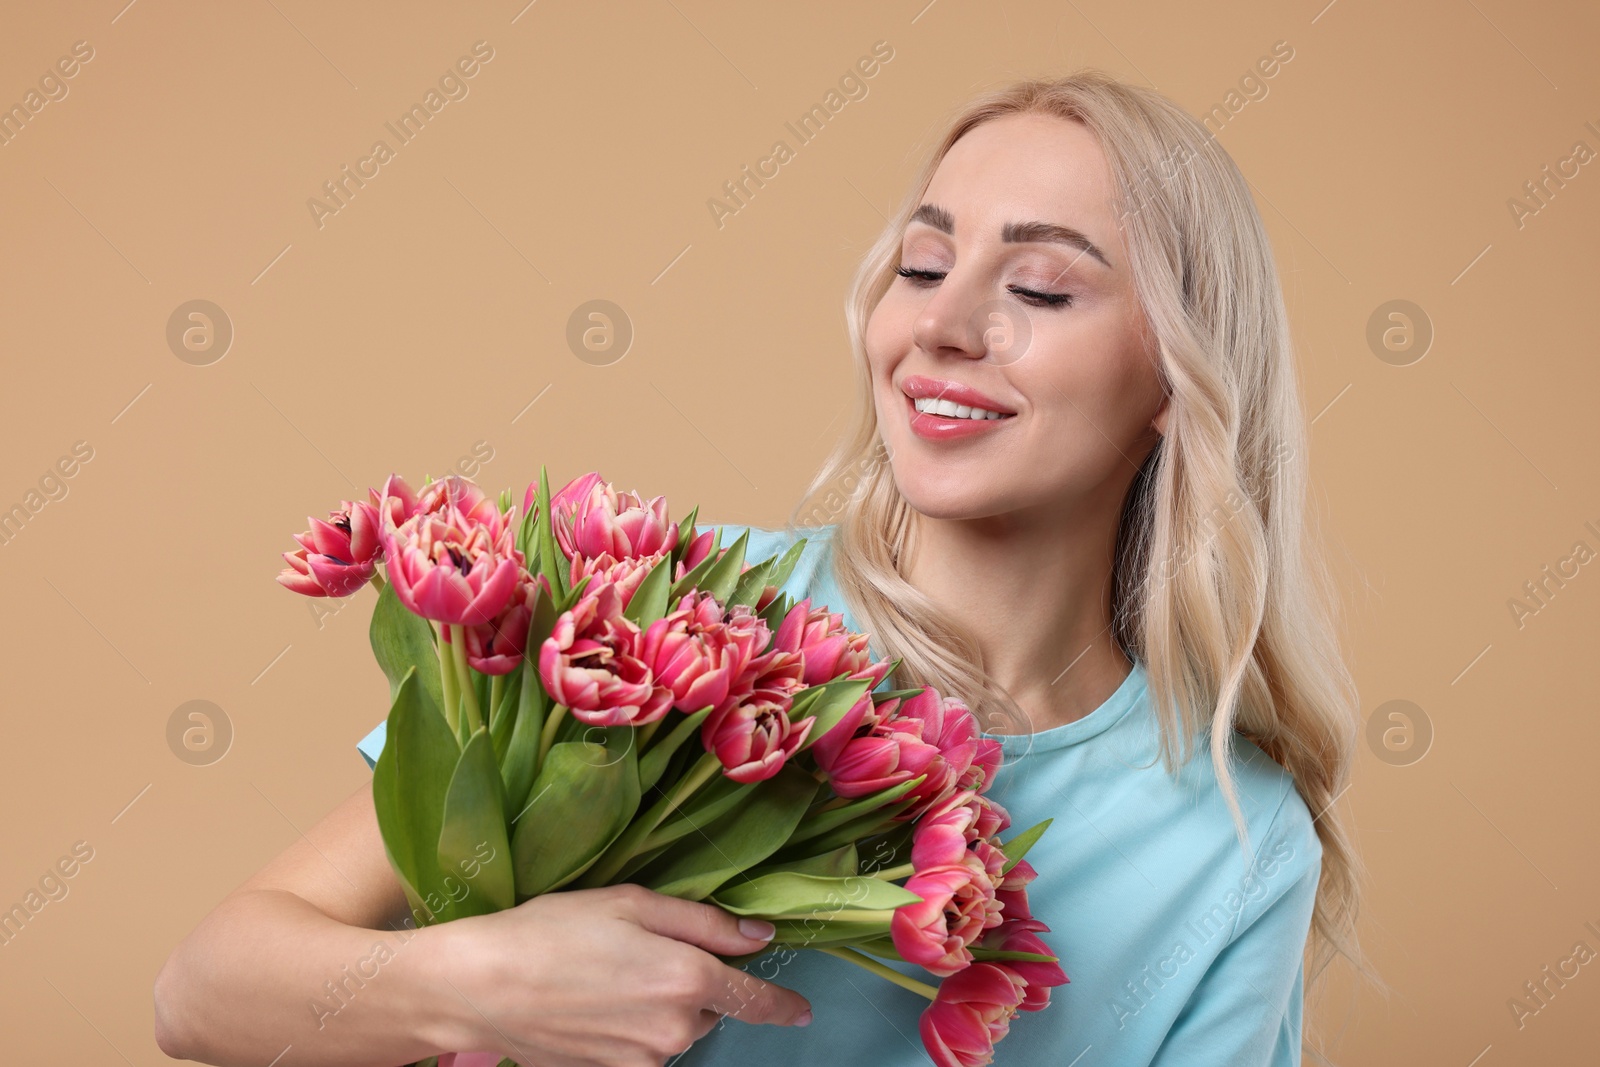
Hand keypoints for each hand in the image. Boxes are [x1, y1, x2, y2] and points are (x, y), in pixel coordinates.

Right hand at [424, 883, 812, 1066]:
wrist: (480, 986)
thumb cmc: (552, 931)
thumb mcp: (631, 903)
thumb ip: (704, 923)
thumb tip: (757, 938)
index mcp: (687, 977)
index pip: (754, 999)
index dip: (781, 1005)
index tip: (801, 1011)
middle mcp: (675, 1028)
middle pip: (708, 1009)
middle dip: (691, 985)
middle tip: (636, 954)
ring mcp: (644, 1060)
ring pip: (674, 1032)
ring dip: (659, 1008)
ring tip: (604, 977)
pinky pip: (642, 1051)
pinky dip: (630, 1030)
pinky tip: (591, 1005)